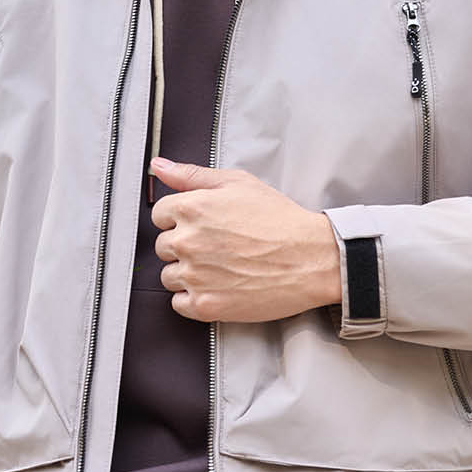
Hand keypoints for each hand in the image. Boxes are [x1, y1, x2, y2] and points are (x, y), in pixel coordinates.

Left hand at [149, 156, 340, 322]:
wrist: (311, 258)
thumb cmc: (280, 221)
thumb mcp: (238, 183)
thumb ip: (191, 175)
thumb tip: (160, 167)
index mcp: (191, 208)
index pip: (159, 214)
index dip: (180, 219)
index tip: (200, 226)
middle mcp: (187, 241)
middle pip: (163, 246)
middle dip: (185, 246)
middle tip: (216, 246)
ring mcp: (194, 275)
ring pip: (169, 276)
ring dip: (188, 273)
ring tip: (221, 267)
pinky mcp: (204, 304)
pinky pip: (179, 303)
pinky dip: (195, 298)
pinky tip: (219, 286)